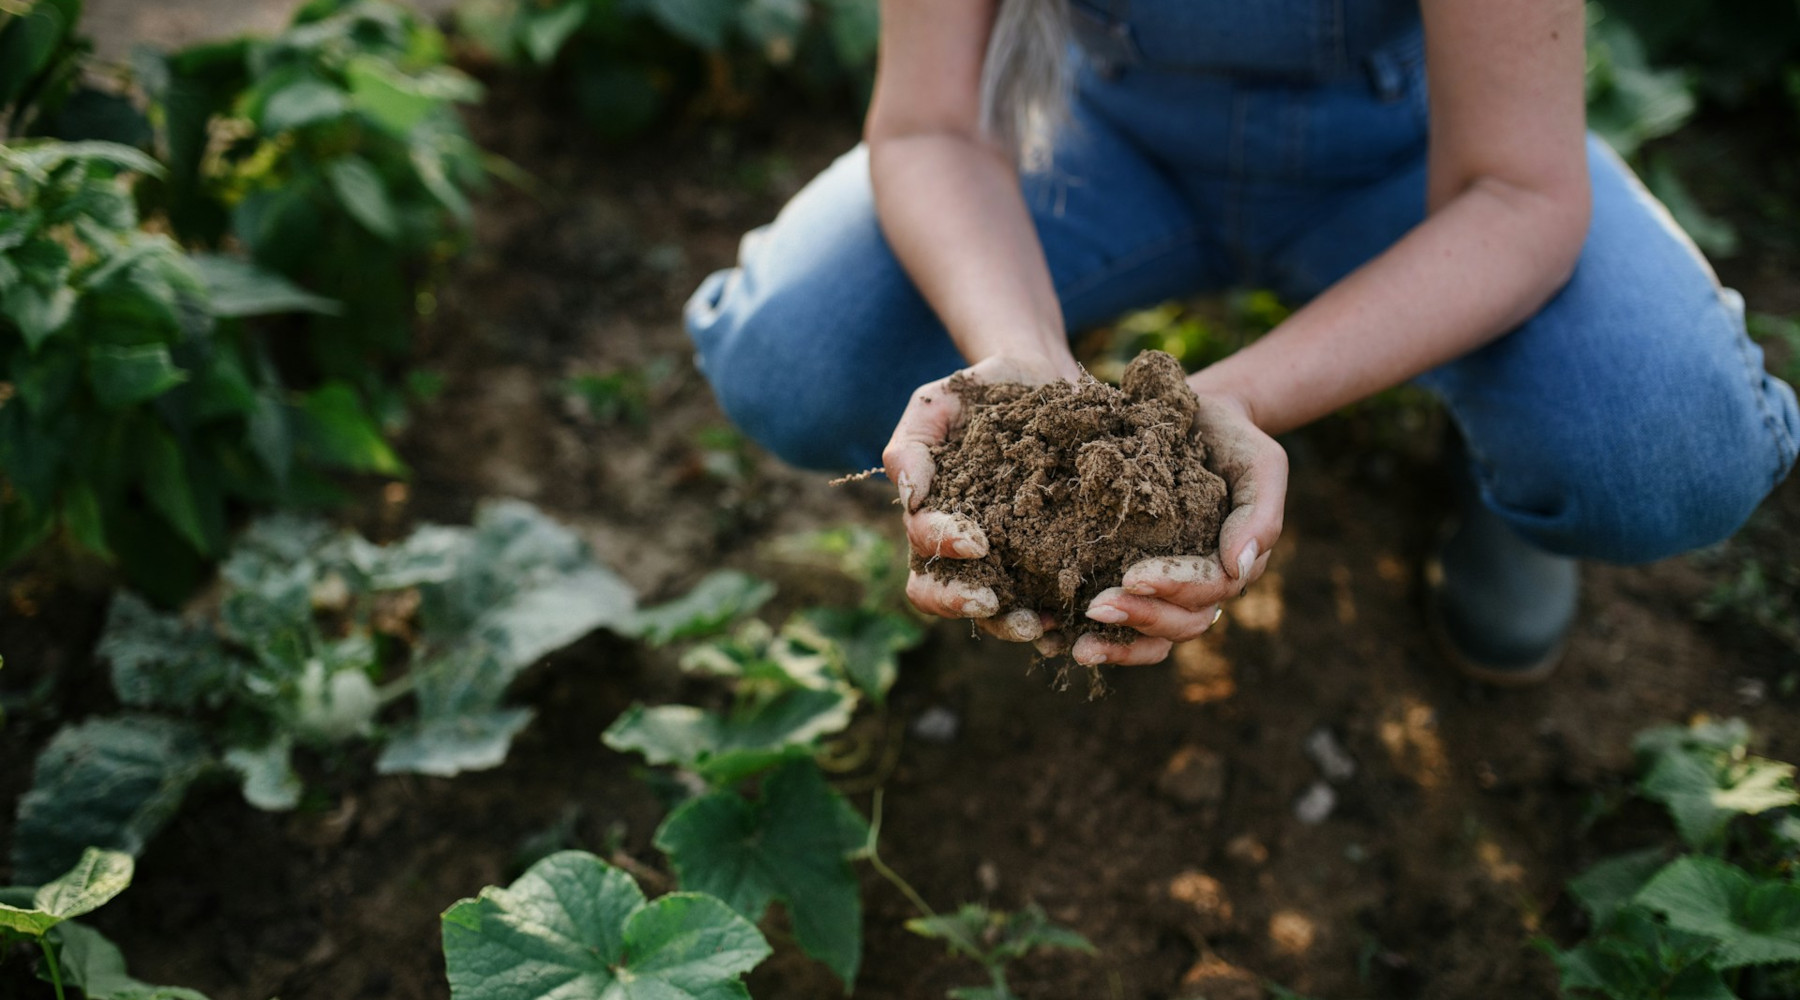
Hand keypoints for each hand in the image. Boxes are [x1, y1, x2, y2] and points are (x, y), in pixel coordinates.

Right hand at [882, 354, 1078, 646]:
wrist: (1041, 378)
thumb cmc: (980, 393)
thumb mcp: (936, 404)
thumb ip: (911, 445)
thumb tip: (909, 497)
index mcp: (932, 516)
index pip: (922, 548)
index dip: (943, 550)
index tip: (975, 541)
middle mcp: (964, 548)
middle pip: (944, 595)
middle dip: (964, 603)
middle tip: (993, 603)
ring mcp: (1007, 558)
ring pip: (995, 610)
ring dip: (1012, 623)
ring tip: (1041, 624)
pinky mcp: (1050, 558)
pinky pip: (1048, 599)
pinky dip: (1059, 618)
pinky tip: (1077, 619)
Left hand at [1070, 390, 1286, 665]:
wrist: (1195, 419)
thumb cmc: (1232, 440)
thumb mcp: (1260, 464)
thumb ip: (1259, 514)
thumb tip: (1238, 568)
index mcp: (1231, 565)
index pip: (1208, 591)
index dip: (1172, 588)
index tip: (1132, 576)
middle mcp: (1200, 587)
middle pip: (1179, 623)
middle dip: (1139, 619)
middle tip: (1095, 607)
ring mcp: (1166, 590)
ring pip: (1152, 637)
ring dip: (1116, 645)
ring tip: (1078, 646)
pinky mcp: (1130, 580)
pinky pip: (1120, 624)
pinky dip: (1092, 636)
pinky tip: (1052, 638)